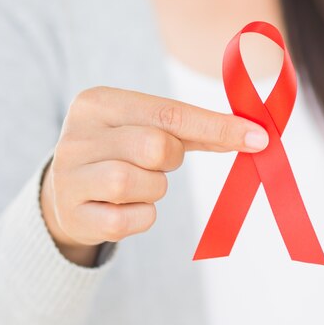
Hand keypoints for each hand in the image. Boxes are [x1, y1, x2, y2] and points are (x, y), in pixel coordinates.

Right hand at [40, 86, 268, 266]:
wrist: (65, 192)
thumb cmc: (120, 152)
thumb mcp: (146, 128)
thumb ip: (195, 129)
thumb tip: (254, 135)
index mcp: (99, 103)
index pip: (169, 113)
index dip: (217, 127)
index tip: (258, 138)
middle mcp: (77, 135)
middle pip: (156, 147)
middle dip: (170, 160)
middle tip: (158, 162)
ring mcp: (69, 176)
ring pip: (137, 183)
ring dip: (153, 189)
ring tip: (138, 184)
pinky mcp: (72, 214)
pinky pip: (127, 221)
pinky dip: (140, 218)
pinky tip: (125, 208)